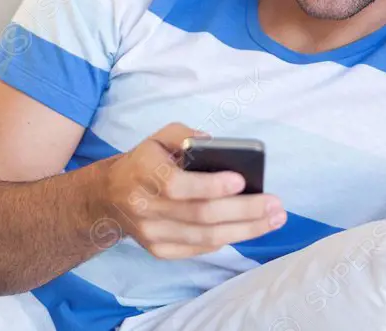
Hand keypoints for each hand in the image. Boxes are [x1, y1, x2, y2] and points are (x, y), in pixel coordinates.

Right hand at [98, 123, 286, 259]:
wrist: (110, 195)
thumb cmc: (145, 161)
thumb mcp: (160, 137)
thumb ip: (186, 135)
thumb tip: (218, 146)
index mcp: (143, 173)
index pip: (178, 185)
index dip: (211, 185)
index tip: (241, 180)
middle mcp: (145, 207)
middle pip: (200, 215)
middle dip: (244, 211)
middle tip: (275, 205)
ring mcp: (151, 233)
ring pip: (205, 237)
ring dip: (246, 229)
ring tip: (274, 219)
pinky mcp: (159, 250)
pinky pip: (200, 248)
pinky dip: (227, 238)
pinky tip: (249, 228)